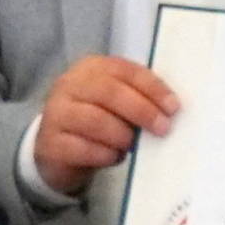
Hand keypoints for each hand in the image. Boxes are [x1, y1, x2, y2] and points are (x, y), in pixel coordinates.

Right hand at [29, 53, 177, 194]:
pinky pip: (84, 148)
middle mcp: (69, 85)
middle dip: (142, 110)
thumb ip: (137, 99)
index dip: (152, 87)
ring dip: (122, 135)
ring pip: (96, 121)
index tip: (173, 107)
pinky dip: (106, 154)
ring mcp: (57, 114)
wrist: (56, 150)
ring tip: (132, 145)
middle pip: (109, 92)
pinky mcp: (51, 144)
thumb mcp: (114, 103)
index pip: (125, 70)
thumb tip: (170, 110)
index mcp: (91, 68)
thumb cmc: (95, 121)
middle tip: (162, 128)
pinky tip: (115, 157)